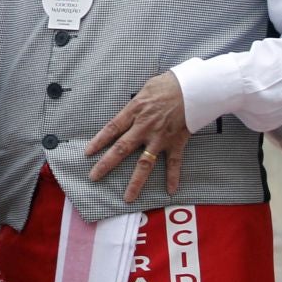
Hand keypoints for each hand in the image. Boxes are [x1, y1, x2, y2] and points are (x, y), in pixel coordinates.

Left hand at [85, 72, 190, 202]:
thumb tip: (130, 112)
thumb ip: (136, 104)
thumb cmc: (168, 84)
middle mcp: (144, 127)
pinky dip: (173, 177)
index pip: (112, 129)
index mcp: (134, 111)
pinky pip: (174, 163)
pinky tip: (171, 190)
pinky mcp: (176, 142)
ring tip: (128, 197)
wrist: (194, 87)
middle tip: (94, 177)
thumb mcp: (145, 89)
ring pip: (145, 163)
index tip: (88, 153)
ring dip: (136, 181)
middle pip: (121, 149)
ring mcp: (160, 137)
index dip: (98, 141)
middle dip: (106, 164)